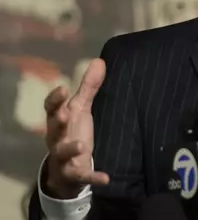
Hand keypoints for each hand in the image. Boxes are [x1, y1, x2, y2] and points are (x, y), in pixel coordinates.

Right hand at [44, 59, 109, 198]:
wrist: (66, 169)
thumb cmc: (72, 132)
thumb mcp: (80, 110)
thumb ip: (88, 88)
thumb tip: (99, 60)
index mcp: (59, 120)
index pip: (51, 109)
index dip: (54, 100)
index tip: (61, 88)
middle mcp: (57, 138)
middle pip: (53, 129)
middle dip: (57, 121)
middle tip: (64, 114)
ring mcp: (64, 157)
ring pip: (62, 153)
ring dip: (71, 148)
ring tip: (82, 145)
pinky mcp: (74, 174)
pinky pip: (83, 176)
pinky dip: (93, 177)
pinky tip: (105, 178)